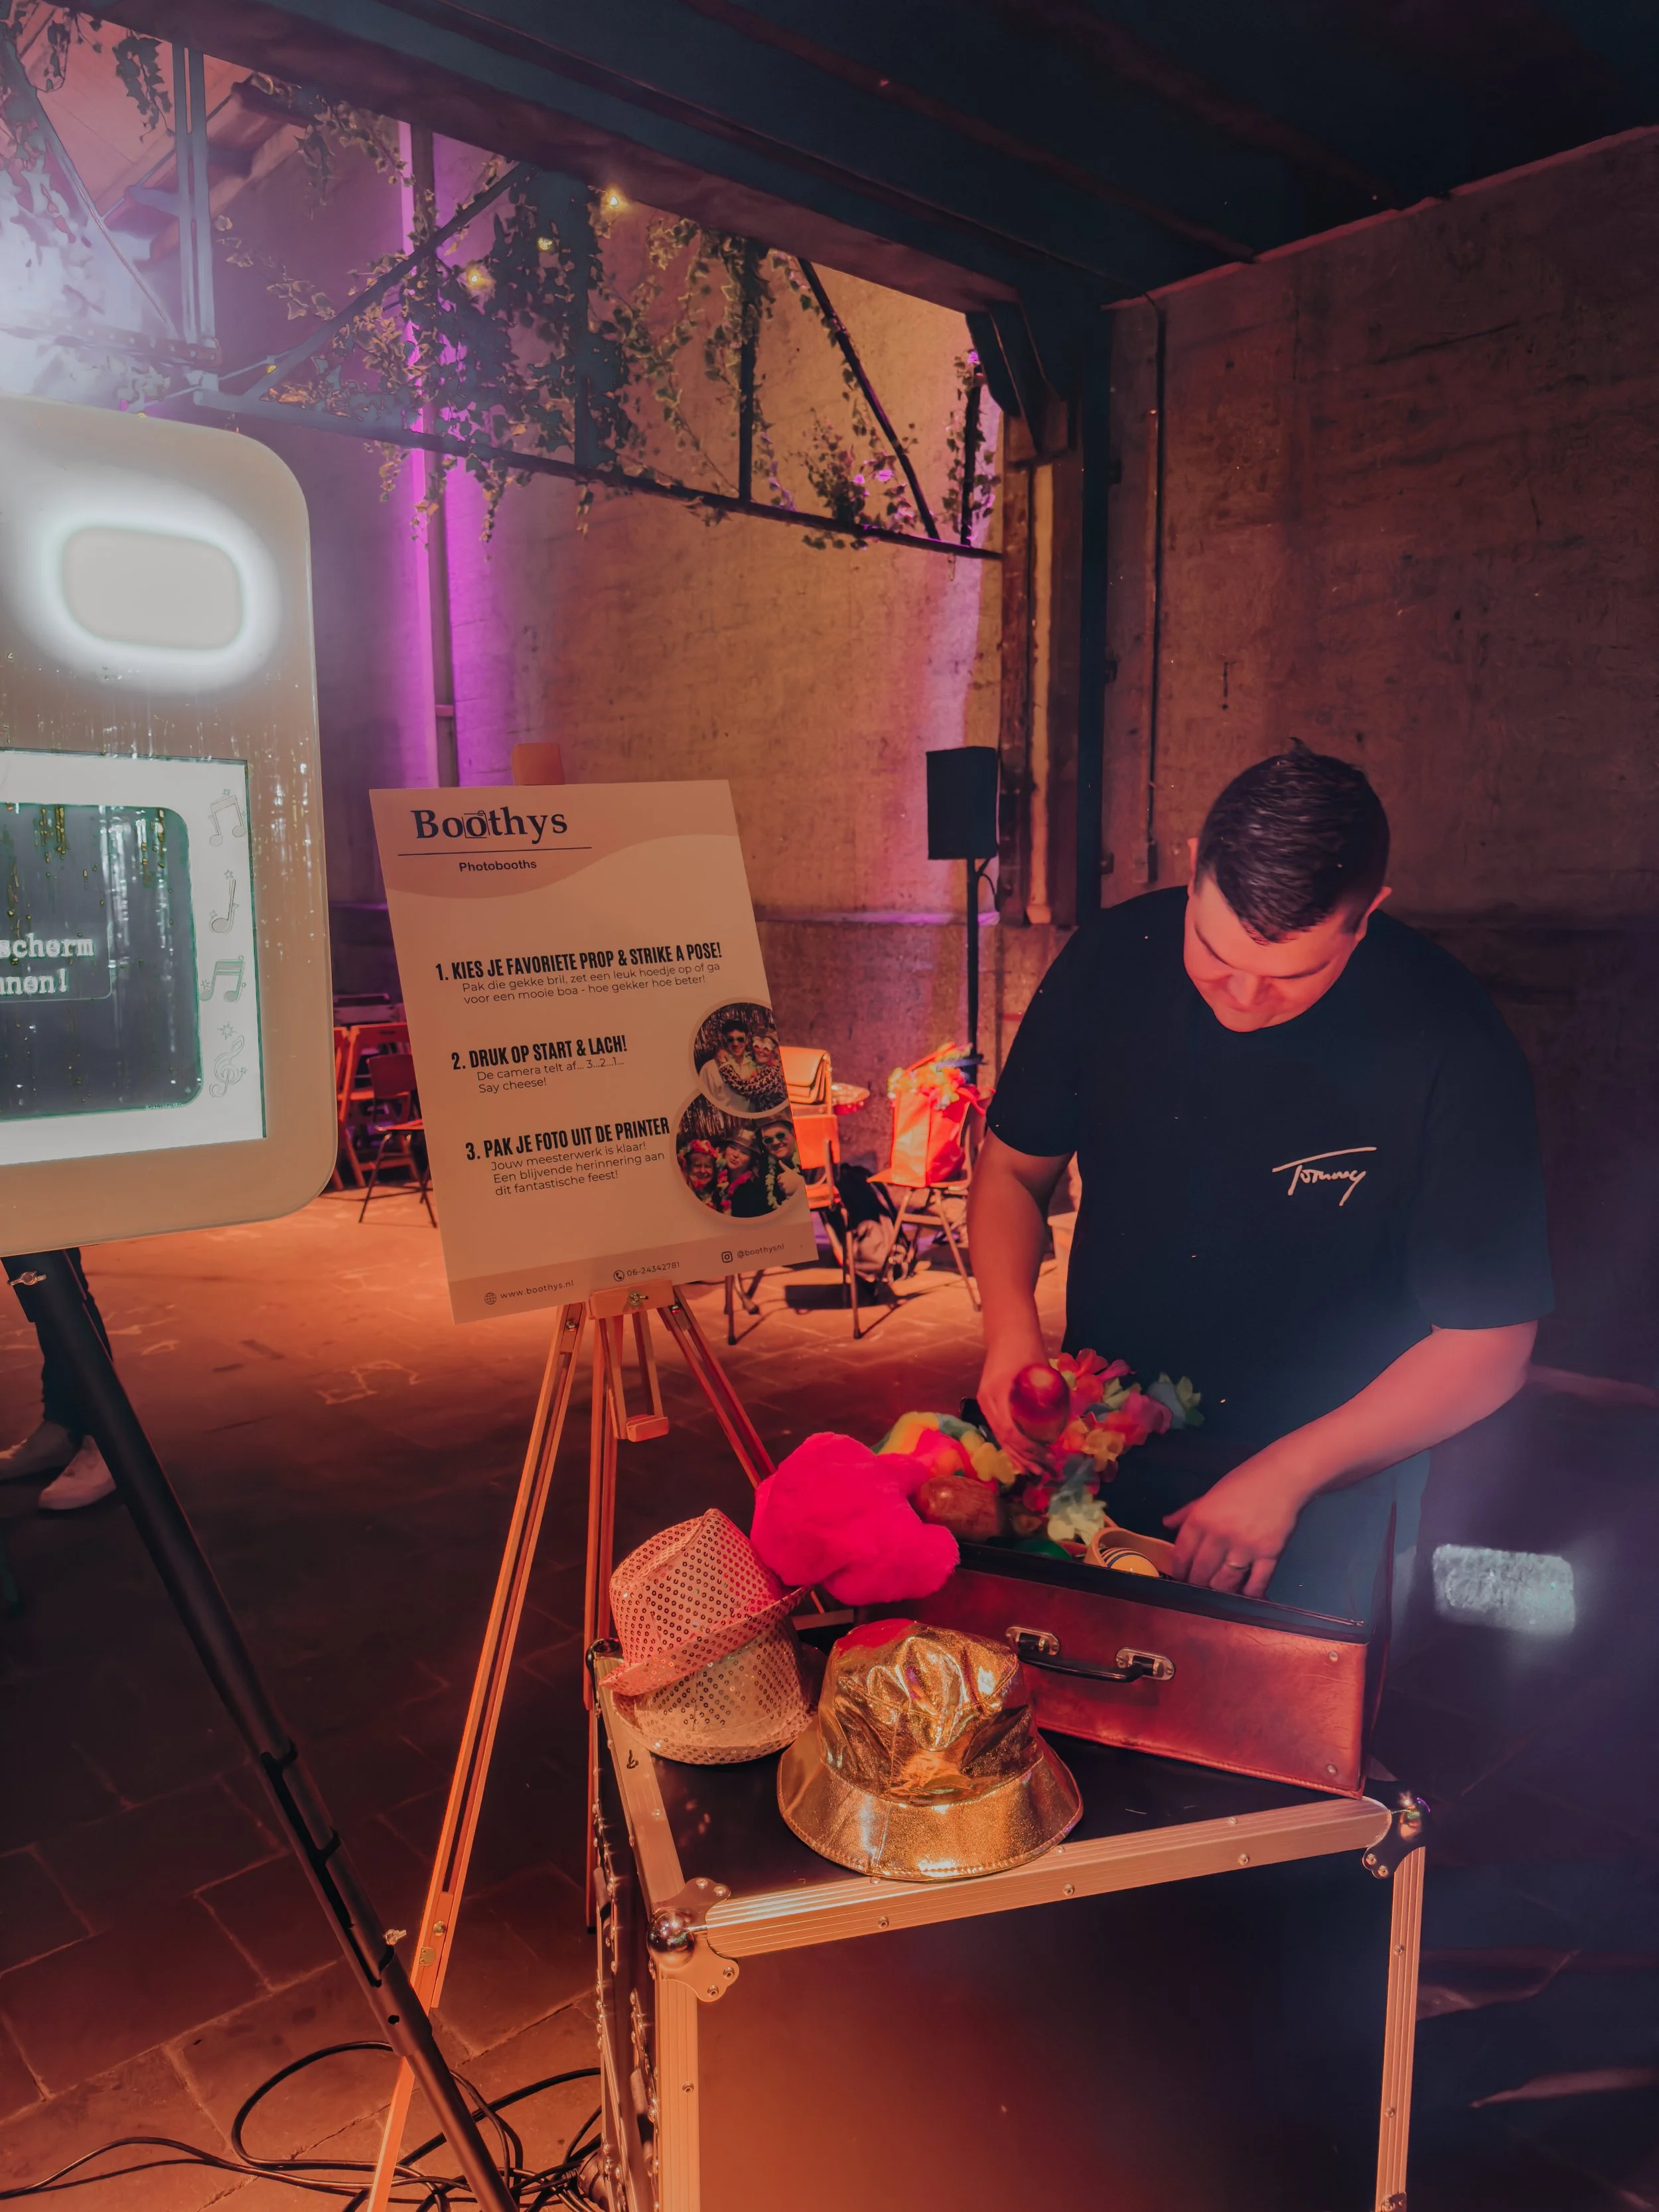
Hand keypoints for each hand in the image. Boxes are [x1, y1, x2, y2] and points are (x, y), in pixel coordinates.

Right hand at [976, 1355, 1057, 1476]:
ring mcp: (985, 1402)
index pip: (1011, 1431)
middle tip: (1045, 1471)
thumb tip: (1063, 1423)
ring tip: (1033, 1472)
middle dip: (1025, 1458)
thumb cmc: (1027, 1348)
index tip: (1047, 1456)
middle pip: (1004, 1439)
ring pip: (999, 1437)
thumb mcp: (1040, 1370)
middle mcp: (987, 1401)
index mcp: (998, 1393)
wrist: (1008, 1333)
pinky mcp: (988, 1402)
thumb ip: (1048, 1394)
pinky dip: (1009, 1444)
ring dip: (1017, 1456)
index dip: (1029, 1448)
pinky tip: (1020, 1457)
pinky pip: (998, 1429)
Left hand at [1163, 1453, 1309, 1598]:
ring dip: (1219, 1591)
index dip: (1179, 1570)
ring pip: (1225, 1582)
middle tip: (1198, 1588)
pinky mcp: (1269, 1554)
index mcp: (1201, 1518)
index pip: (1182, 1553)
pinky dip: (1249, 1593)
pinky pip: (1256, 1583)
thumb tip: (1166, 1524)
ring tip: (1218, 1592)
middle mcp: (1219, 1535)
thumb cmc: (1244, 1481)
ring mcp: (1245, 1546)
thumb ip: (1188, 1512)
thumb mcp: (1210, 1493)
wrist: (1282, 1477)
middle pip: (1201, 1572)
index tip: (1180, 1578)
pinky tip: (1244, 1595)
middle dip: (1197, 1584)